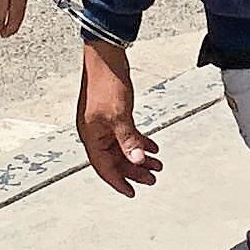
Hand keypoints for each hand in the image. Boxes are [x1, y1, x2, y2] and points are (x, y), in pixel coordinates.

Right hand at [76, 40, 162, 195]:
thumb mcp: (120, 115)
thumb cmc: (107, 83)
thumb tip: (137, 161)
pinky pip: (125, 134)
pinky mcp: (112, 114)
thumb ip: (128, 140)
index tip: (132, 193)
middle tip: (153, 179)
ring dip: (139, 156)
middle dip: (134, 170)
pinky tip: (153, 145)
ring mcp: (103, 123)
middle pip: (115, 159)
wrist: (106, 56)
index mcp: (91, 136)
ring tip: (157, 164)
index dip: (118, 181)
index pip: (104, 167)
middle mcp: (95, 133)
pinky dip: (139, 141)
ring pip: (122, 147)